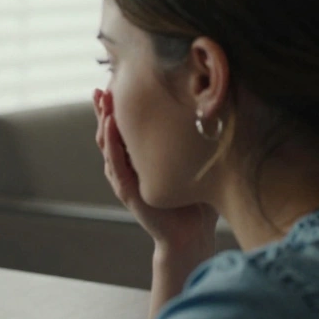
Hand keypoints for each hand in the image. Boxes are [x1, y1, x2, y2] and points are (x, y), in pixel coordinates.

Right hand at [93, 88, 217, 257]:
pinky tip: (111, 126)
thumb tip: (218, 106)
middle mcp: (129, 166)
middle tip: (101, 87)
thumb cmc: (197, 200)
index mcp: (142, 159)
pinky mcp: (128, 191)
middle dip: (104, 109)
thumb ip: (195, 140)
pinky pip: (116, 164)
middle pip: (110, 132)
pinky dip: (112, 144)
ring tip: (102, 100)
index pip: (126, 127)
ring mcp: (126, 179)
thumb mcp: (194, 162)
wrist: (191, 235)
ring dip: (103, 122)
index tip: (119, 82)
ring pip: (107, 145)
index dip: (119, 106)